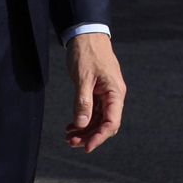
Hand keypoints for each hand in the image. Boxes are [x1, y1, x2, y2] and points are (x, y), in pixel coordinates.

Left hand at [65, 32, 125, 152]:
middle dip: (90, 135)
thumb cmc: (87, 53)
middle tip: (71, 142)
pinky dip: (82, 119)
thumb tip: (81, 124)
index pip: (112, 122)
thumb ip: (83, 102)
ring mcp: (106, 94)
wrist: (85, 34)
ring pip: (98, 119)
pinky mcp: (97, 91)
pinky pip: (93, 111)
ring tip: (68, 137)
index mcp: (115, 92)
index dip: (100, 137)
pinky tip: (70, 126)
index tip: (86, 147)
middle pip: (105, 124)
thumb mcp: (83, 78)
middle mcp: (113, 95)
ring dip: (84, 130)